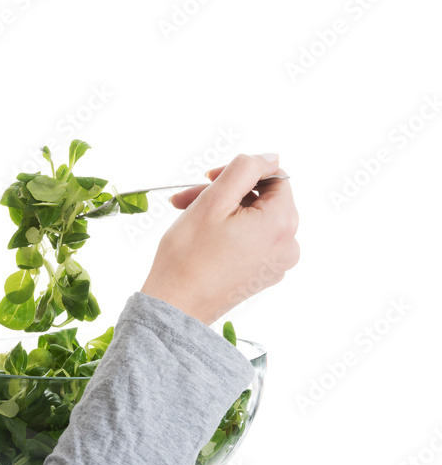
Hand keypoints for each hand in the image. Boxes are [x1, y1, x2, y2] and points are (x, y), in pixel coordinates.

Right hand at [140, 152, 299, 325]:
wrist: (176, 306)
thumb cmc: (189, 256)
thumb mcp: (214, 200)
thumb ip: (244, 170)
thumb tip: (269, 158)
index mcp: (282, 224)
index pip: (274, 177)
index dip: (240, 172)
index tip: (207, 179)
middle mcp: (288, 245)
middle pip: (261, 199)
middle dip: (223, 192)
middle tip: (186, 198)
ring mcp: (276, 264)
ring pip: (252, 219)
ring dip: (220, 210)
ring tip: (185, 215)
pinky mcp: (261, 275)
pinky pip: (250, 240)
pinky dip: (227, 231)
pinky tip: (199, 235)